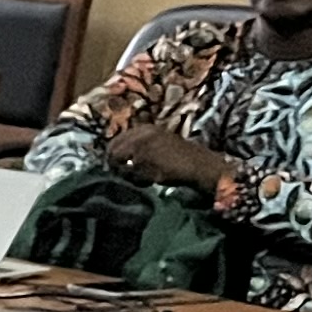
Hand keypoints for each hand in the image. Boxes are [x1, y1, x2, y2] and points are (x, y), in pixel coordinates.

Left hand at [108, 123, 233, 195]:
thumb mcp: (158, 144)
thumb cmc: (178, 158)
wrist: (199, 165)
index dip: (112, 156)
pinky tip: (152, 181)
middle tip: (126, 176)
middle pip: (113, 154)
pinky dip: (140, 182)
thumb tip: (112, 159)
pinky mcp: (148, 163)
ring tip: (145, 178)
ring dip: (130, 176)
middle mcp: (141, 135)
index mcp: (145, 129)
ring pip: (121, 167)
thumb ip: (138, 147)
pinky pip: (133, 177)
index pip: (115, 142)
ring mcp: (143, 148)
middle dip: (116, 166)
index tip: (116, 167)